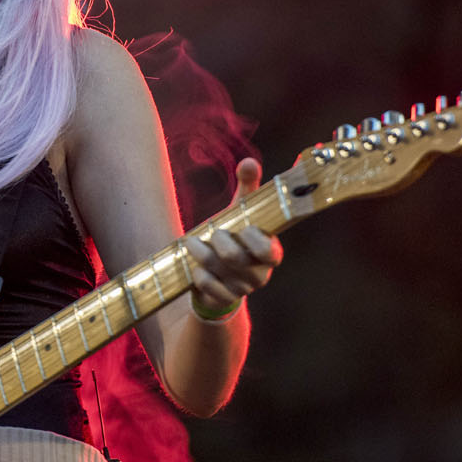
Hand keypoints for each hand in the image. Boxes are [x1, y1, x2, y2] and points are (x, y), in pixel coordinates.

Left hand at [184, 157, 283, 314]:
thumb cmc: (235, 236)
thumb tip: (249, 162)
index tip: (243, 227)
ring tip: (191, 242)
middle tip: (211, 232)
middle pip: (236, 258)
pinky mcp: (223, 299)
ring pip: (217, 269)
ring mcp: (242, 289)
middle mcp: (260, 274)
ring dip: (200, 252)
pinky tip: (195, 266)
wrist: (220, 274)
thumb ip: (248, 187)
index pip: (269, 251)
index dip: (254, 239)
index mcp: (270, 252)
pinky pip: (206, 284)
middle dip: (219, 241)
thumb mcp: (241, 211)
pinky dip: (197, 272)